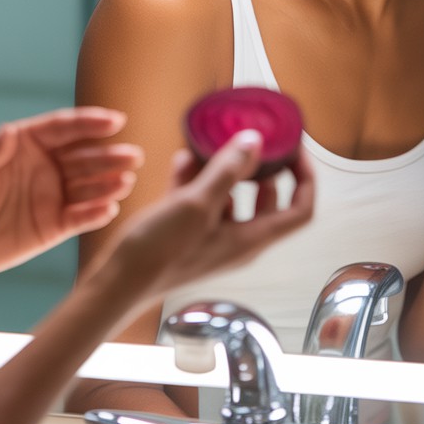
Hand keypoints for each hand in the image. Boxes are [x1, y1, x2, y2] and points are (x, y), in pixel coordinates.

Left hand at [0, 107, 142, 295]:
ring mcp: (54, 194)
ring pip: (88, 185)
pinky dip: (96, 213)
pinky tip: (110, 208)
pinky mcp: (56, 224)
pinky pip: (80, 217)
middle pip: (84, 156)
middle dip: (109, 155)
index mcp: (28, 143)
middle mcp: (47, 164)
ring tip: (126, 180)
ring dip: (109, 182)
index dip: (89, 122)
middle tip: (134, 155)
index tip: (114, 120)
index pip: (64, 128)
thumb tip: (7, 132)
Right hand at [97, 130, 314, 307]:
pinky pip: (203, 200)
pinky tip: (183, 158)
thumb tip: (255, 141)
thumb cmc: (160, 251)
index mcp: (251, 238)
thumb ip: (226, 171)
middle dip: (264, 169)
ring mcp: (212, 236)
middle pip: (268, 201)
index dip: (305, 179)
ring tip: (214, 142)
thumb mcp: (197, 204)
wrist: (118, 282)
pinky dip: (198, 178)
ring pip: (232, 197)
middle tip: (255, 141)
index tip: (294, 150)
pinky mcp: (188, 232)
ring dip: (226, 169)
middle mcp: (238, 239)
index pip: (300, 210)